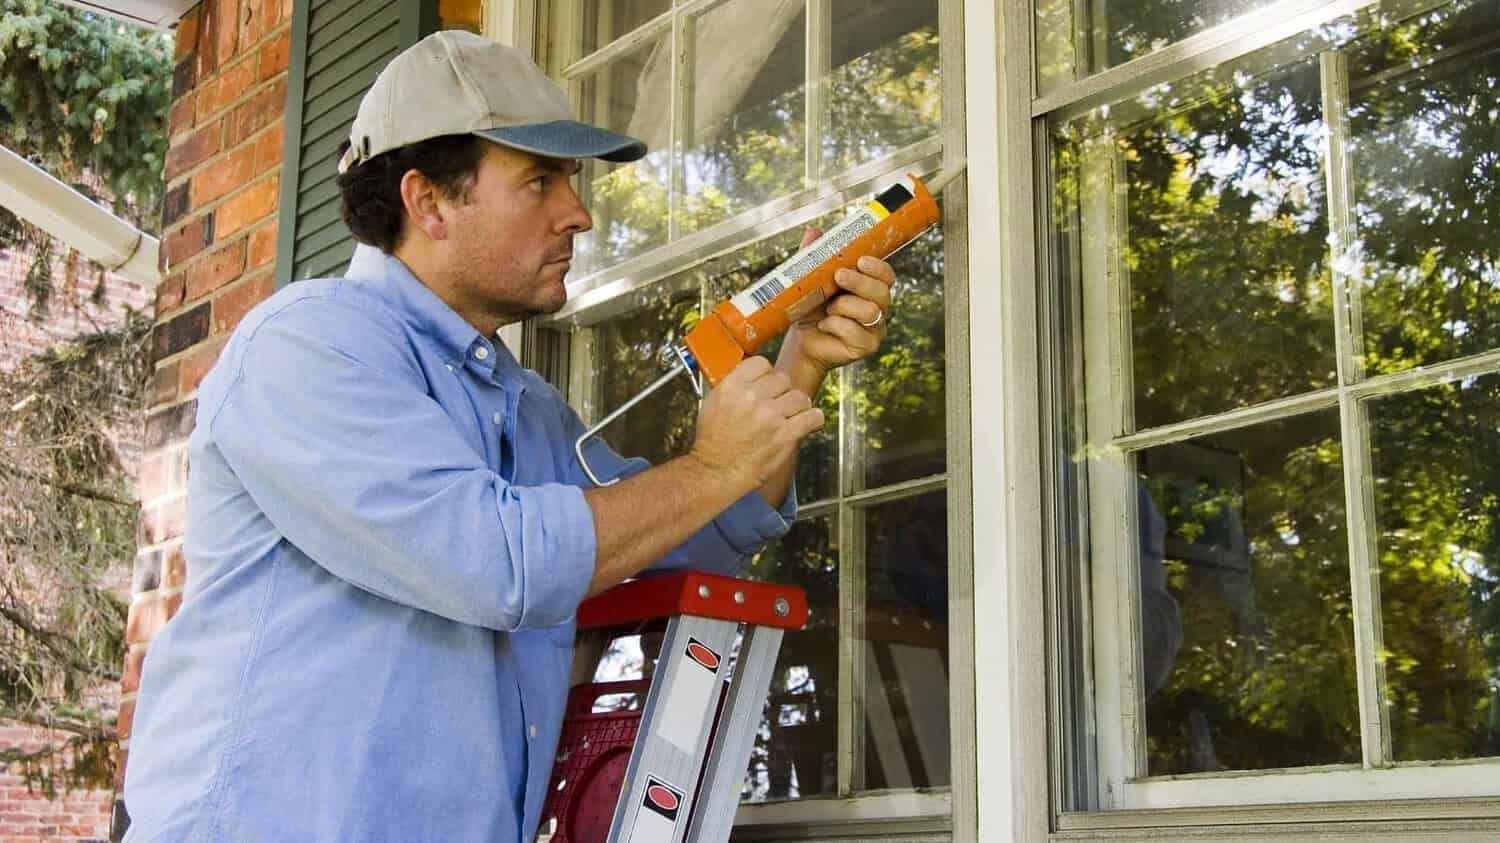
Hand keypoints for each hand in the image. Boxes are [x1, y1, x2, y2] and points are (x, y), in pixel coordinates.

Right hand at [688, 356, 824, 490]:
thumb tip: (753, 378)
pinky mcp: (784, 435)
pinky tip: (807, 423)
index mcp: (732, 386)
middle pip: (783, 379)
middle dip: (782, 392)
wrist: (715, 471)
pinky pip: (812, 417)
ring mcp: (770, 416)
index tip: (768, 384)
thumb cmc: (712, 442)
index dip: (767, 375)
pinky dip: (813, 420)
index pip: (762, 363)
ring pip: (799, 397)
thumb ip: (735, 386)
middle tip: (778, 405)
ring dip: (798, 406)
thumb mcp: (713, 403)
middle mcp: (752, 397)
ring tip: (792, 415)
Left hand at [779, 227, 895, 380]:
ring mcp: (875, 328)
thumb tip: (814, 232)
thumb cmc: (811, 309)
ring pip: (870, 311)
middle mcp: (878, 307)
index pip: (886, 275)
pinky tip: (824, 324)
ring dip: (844, 306)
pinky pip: (857, 332)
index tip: (861, 260)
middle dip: (860, 282)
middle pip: (882, 292)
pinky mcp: (866, 346)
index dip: (878, 267)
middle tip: (838, 276)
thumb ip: (815, 257)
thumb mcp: (810, 280)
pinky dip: (836, 325)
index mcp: (870, 288)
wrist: (801, 341)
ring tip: (828, 308)